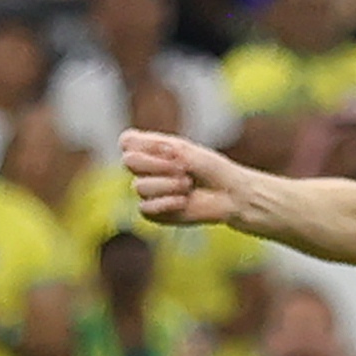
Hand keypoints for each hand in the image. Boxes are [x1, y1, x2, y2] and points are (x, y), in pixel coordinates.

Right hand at [123, 128, 250, 227]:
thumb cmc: (210, 169)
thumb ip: (156, 147)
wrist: (229, 194)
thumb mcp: (185, 150)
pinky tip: (183, 202)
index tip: (170, 149)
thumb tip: (126, 149)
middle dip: (158, 164)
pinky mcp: (153, 213)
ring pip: (140, 186)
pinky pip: (146, 208)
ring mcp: (148, 192)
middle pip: (129, 162)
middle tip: (183, 169)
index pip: (126, 142)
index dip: (145, 144)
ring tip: (188, 186)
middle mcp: (146, 170)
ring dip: (168, 185)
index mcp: (150, 151)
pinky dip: (166, 203)